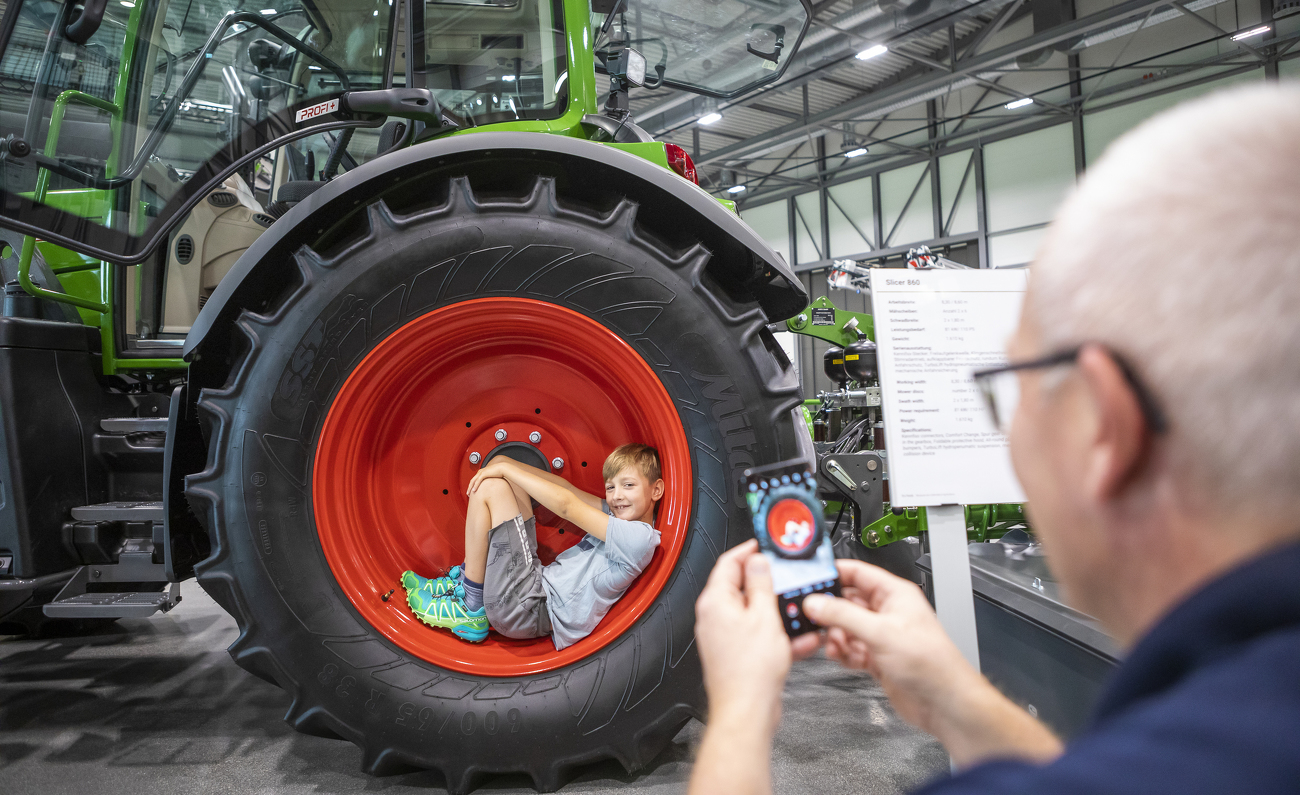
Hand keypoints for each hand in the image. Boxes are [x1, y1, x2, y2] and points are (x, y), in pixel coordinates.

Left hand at [466, 460, 510, 494]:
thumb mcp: (492, 476)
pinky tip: (473, 490)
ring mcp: (481, 472)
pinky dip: (475, 486)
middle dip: (469, 487)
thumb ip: (489, 479)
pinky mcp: (484, 474)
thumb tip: (489, 485)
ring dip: (470, 488)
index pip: (474, 479)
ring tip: (469, 493)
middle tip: (467, 493)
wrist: (502, 468)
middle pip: (472, 480)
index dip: (472, 485)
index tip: (471, 490)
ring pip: (473, 481)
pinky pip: (478, 481)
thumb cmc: (499, 472)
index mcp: (482, 471)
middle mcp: (480, 471)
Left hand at [694, 540, 790, 734]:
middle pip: (741, 587)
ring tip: (798, 613)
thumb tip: (758, 561)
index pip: (728, 563)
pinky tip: (798, 641)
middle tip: (786, 577)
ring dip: (778, 612)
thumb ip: (762, 584)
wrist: (747, 711)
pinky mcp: (735, 653)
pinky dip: (777, 634)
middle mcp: (713, 617)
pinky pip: (758, 635)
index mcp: (715, 601)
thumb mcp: (765, 617)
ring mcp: (723, 636)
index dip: (748, 550)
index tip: (764, 545)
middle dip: (768, 584)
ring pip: (754, 613)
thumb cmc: (749, 671)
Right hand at [801, 560, 1061, 766]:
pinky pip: (851, 648)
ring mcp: (882, 635)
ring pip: (846, 627)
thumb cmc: (930, 663)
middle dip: (830, 612)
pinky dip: (844, 654)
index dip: (833, 574)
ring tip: (835, 645)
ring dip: (836, 637)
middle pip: (847, 602)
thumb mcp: (880, 632)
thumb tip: (816, 603)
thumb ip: (843, 615)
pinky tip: (845, 659)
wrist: (943, 702)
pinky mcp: (878, 657)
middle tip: (812, 619)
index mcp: (894, 594)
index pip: (857, 573)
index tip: (808, 580)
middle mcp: (888, 612)